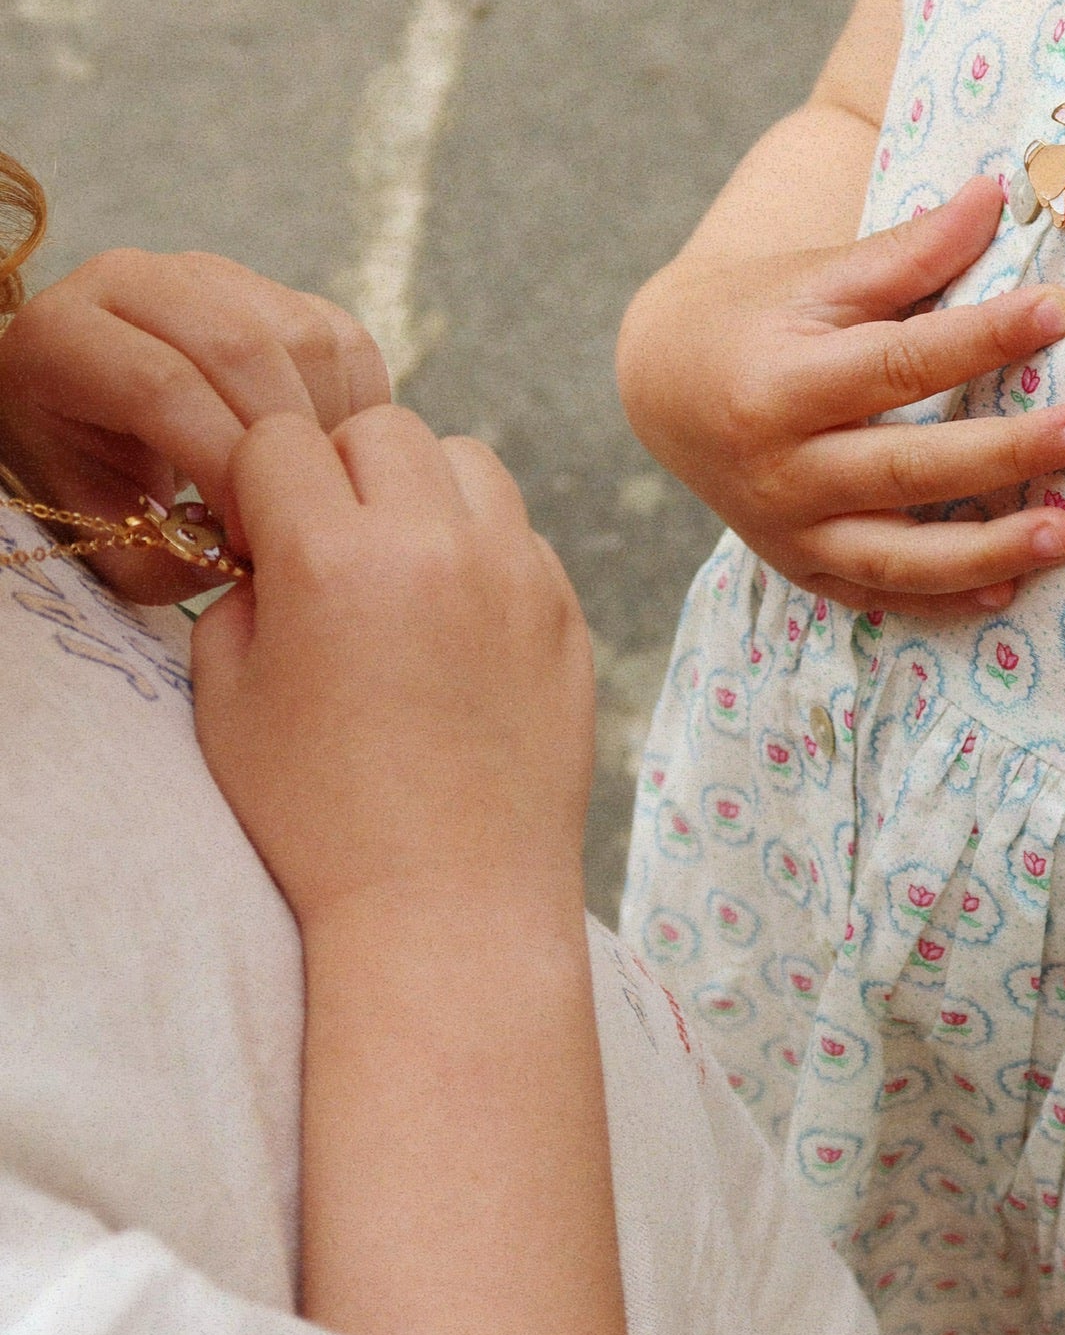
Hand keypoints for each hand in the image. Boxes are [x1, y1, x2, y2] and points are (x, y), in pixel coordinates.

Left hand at [0, 248, 388, 601]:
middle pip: (238, 347)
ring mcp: (208, 274)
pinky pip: (343, 338)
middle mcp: (131, 280)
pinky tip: (331, 458)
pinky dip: (355, 404)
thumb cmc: (91, 484)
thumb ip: (162, 558)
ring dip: (326, 425)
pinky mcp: (271, 289)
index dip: (217, 461)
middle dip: (283, 444)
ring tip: (314, 492)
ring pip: (303, 335)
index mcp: (59, 333)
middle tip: (296, 516)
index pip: (160, 384)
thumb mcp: (103, 536)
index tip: (247, 533)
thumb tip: (243, 556)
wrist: (97, 428)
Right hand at [191, 406, 592, 930]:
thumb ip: (239, 593)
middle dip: (340, 472)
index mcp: (332, 559)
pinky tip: (452, 621)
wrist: (448, 906)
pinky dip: (480, 549)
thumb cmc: (318, 818)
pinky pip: (518, 531)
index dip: (255, 484)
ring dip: (421, 492)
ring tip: (398, 568)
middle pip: (381, 428)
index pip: (280, 439)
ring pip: (465, 459)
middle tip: (327, 547)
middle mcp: (434, 546)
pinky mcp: (565, 611)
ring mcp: (516, 574)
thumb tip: (269, 548)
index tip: (256, 540)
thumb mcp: (228, 700)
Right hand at [617, 178, 1064, 621]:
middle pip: (908, 466)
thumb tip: (998, 193)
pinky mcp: (800, 567)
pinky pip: (876, 596)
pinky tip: (1005, 593)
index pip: (899, 363)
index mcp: (783, 382)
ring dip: (986, 551)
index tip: (1060, 309)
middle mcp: (781, 467)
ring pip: (895, 555)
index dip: (983, 337)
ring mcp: (788, 529)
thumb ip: (910, 250)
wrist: (668, 386)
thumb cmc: (761, 316)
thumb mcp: (820, 277)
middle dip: (1005, 453)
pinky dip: (941, 601)